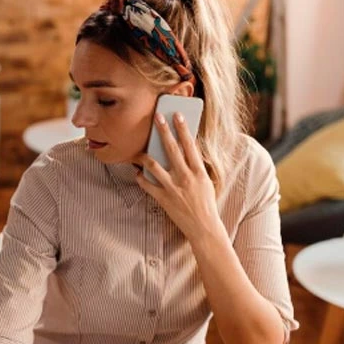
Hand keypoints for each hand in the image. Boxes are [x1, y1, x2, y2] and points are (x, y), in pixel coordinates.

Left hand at [133, 111, 225, 244]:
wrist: (204, 227)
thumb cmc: (206, 204)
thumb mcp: (206, 182)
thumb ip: (195, 167)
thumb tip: (186, 151)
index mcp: (198, 172)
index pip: (189, 145)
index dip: (183, 128)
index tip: (177, 115)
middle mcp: (185, 177)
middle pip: (171, 149)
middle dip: (163, 131)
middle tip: (157, 118)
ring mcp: (172, 188)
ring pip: (154, 165)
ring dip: (145, 155)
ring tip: (140, 150)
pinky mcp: (163, 198)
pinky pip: (146, 184)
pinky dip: (140, 177)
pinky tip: (137, 172)